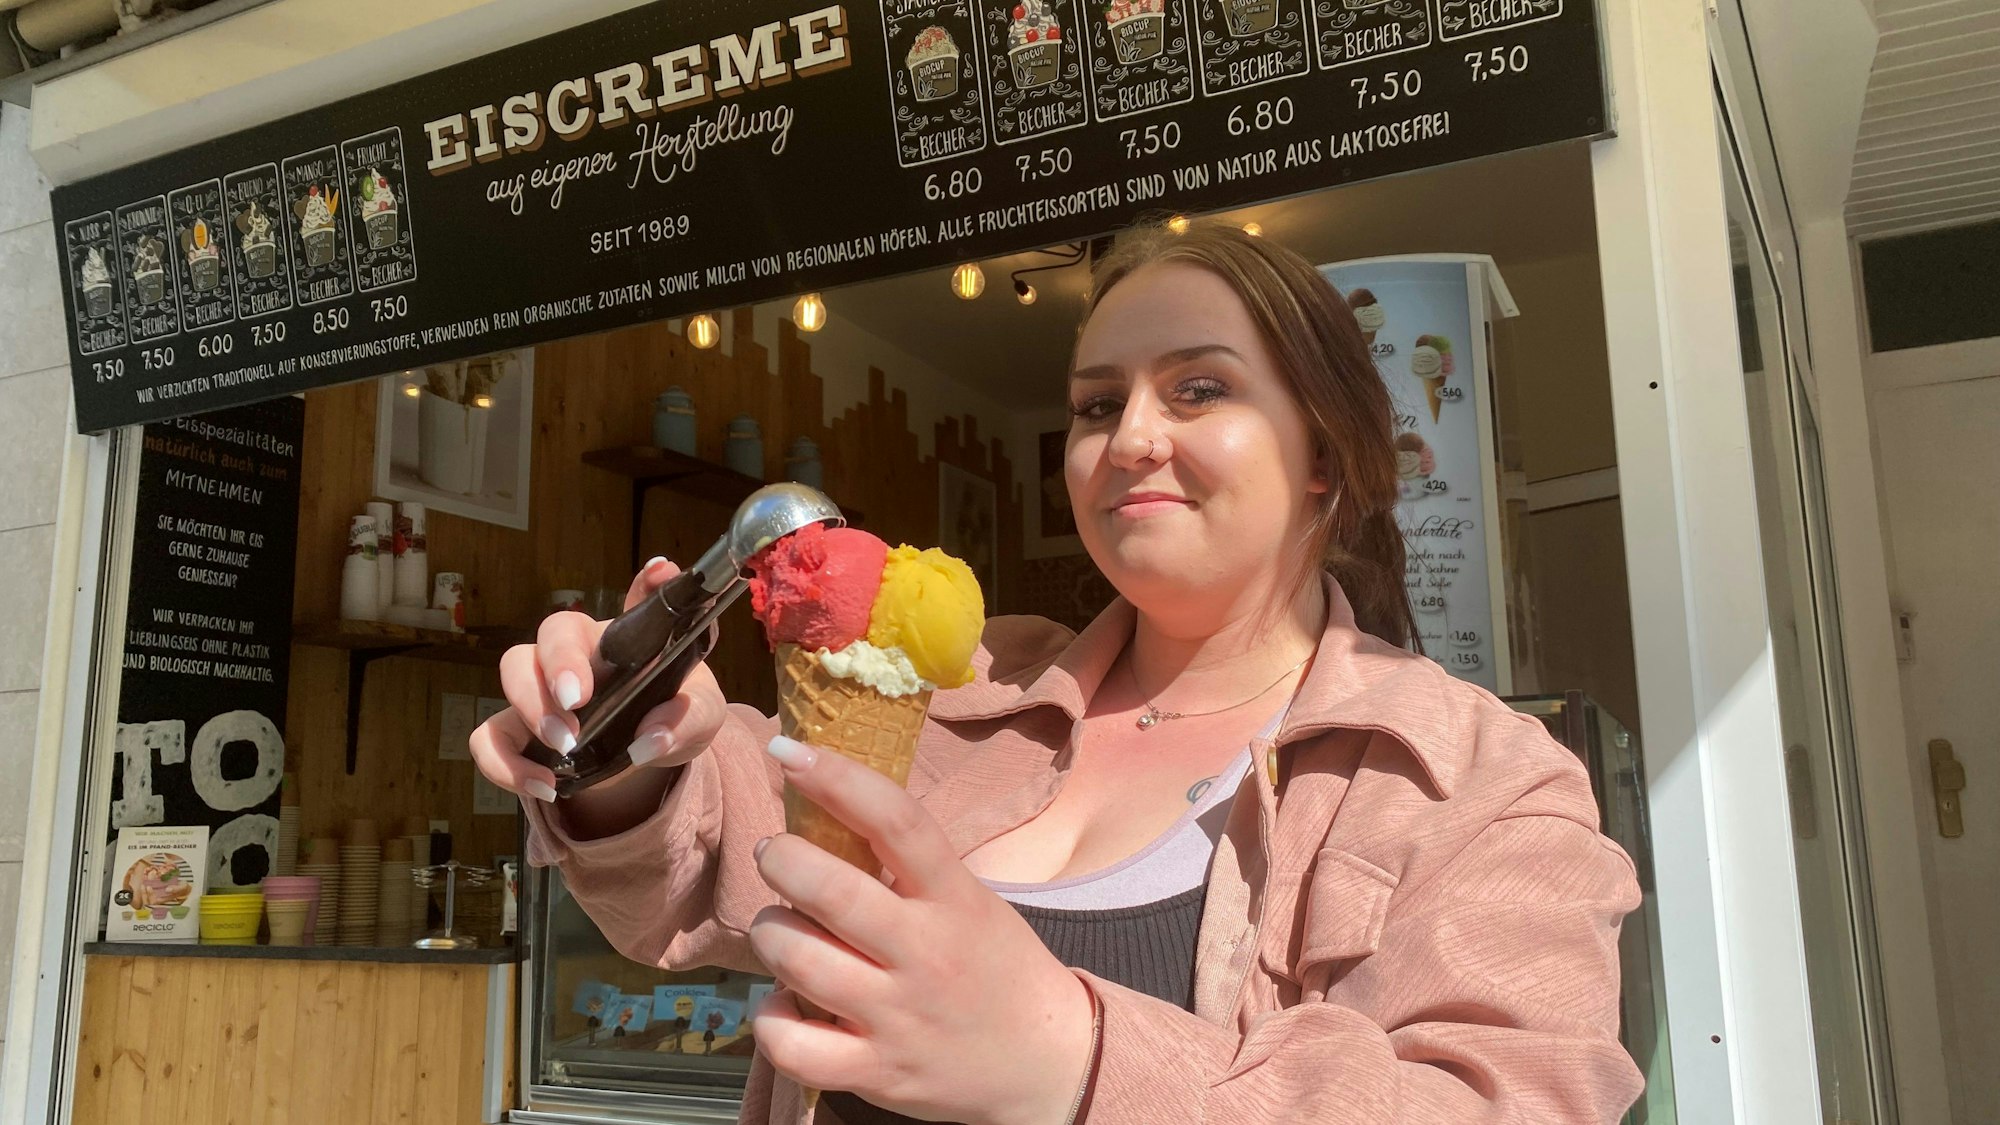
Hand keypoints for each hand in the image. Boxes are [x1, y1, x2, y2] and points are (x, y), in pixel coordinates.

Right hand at [470, 558, 726, 816]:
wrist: (642, 757)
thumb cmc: (670, 717)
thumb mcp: (698, 719)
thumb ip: (688, 719)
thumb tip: (652, 738)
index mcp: (629, 638)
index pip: (641, 599)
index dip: (650, 584)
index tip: (663, 573)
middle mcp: (581, 652)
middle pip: (553, 631)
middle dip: (560, 663)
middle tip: (578, 702)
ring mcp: (544, 688)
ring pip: (512, 669)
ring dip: (530, 706)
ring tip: (565, 746)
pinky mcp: (519, 730)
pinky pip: (488, 738)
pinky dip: (506, 765)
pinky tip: (544, 785)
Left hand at [750, 737, 1095, 1124]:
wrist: (1047, 1062)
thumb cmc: (995, 968)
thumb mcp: (969, 902)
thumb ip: (908, 869)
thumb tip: (824, 813)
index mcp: (955, 898)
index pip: (897, 821)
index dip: (838, 778)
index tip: (790, 750)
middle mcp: (926, 953)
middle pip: (832, 891)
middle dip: (782, 859)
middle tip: (774, 853)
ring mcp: (898, 1016)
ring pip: (798, 961)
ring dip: (770, 932)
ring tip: (780, 928)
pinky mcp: (876, 1072)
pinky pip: (793, 1044)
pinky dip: (771, 1018)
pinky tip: (784, 1003)